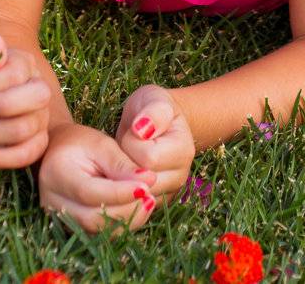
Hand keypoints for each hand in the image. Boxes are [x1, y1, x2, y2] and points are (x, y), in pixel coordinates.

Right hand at [38, 123, 158, 233]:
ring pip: (96, 230)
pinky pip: (97, 232)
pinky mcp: (70, 225)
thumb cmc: (80, 143)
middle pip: (92, 218)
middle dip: (126, 211)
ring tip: (147, 202)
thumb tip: (149, 180)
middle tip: (151, 197)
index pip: (90, 193)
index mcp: (57, 174)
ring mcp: (58, 217)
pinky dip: (119, 224)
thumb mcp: (101, 145)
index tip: (147, 186)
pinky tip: (136, 209)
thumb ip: (122, 164)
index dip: (120, 193)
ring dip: (126, 220)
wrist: (57, 152)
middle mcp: (52, 201)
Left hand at [114, 84, 194, 199]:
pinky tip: (121, 170)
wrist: (155, 123)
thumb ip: (153, 111)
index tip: (133, 130)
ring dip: (122, 176)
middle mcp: (181, 176)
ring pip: (135, 194)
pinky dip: (122, 189)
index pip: (149, 158)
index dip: (132, 144)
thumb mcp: (153, 99)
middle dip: (126, 161)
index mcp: (183, 150)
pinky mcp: (155, 203)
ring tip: (126, 156)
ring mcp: (169, 192)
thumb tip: (142, 130)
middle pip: (142, 180)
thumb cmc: (152, 108)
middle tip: (126, 145)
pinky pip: (132, 204)